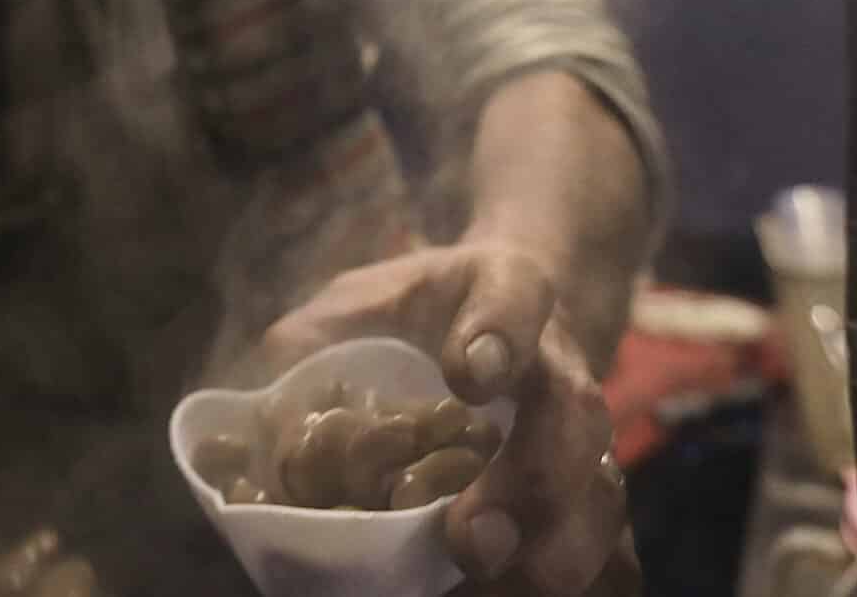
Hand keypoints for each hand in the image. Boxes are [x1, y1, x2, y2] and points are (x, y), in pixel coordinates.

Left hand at [258, 243, 632, 594]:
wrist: (499, 319)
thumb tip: (241, 440)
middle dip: (533, 484)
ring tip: (487, 581)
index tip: (466, 372)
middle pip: (576, 418)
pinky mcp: (587, 505)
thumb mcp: (355, 304)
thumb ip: (308, 350)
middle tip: (470, 536)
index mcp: (505, 290)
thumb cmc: (415, 316)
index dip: (498, 333)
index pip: (513, 296)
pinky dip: (582, 584)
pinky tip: (516, 596)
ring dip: (557, 550)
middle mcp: (559, 366)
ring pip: (603, 498)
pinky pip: (615, 556)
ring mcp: (585, 441)